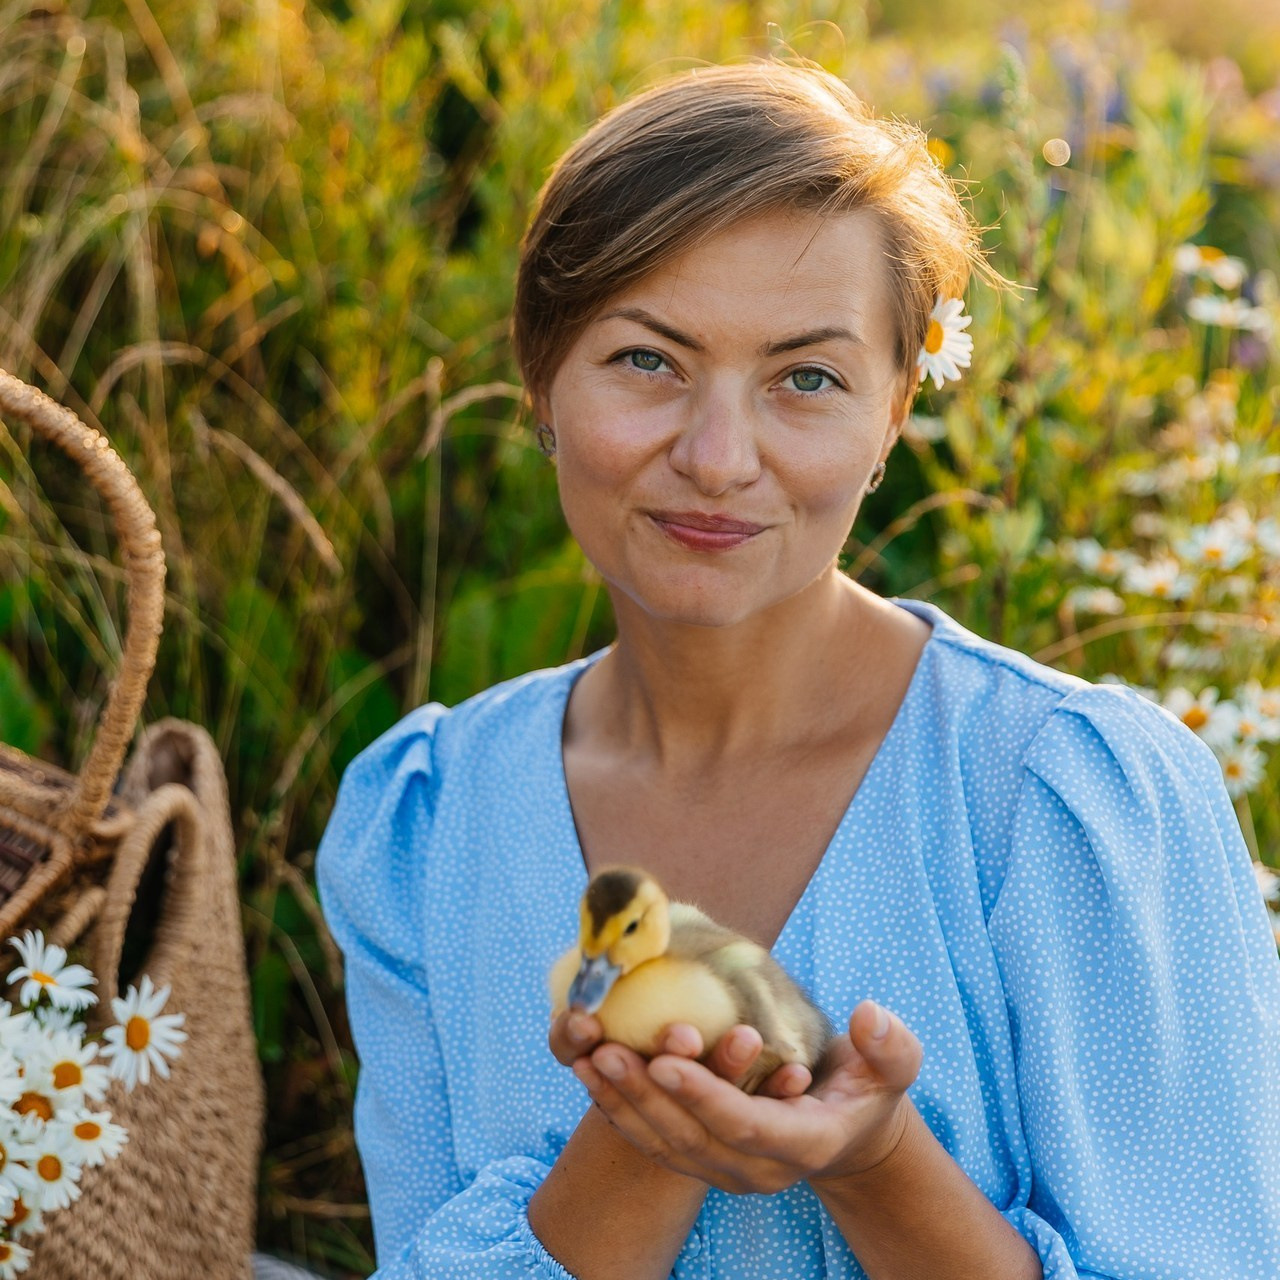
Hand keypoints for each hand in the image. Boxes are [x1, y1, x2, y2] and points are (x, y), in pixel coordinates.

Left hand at [569, 1001, 922, 1195]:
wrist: (846, 1133)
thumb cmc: (867, 1088)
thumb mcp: (892, 1067)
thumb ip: (890, 1046)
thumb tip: (870, 1014)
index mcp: (804, 1144)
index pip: (745, 1126)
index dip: (703, 1094)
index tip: (665, 1058)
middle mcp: (760, 1170)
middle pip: (692, 1139)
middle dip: (645, 1095)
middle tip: (605, 1050)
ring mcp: (727, 1172)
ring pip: (664, 1145)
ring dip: (621, 1103)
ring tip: (586, 1058)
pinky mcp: (704, 1162)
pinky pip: (653, 1142)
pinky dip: (619, 1111)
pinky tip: (589, 1075)